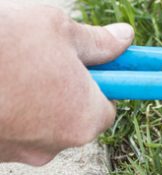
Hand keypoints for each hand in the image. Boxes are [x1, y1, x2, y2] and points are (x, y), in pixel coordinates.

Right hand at [0, 2, 133, 165]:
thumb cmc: (8, 41)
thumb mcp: (61, 31)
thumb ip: (98, 42)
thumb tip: (125, 38)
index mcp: (82, 119)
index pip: (106, 109)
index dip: (101, 84)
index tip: (93, 67)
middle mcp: (50, 147)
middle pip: (68, 119)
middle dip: (61, 91)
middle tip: (43, 58)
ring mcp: (12, 154)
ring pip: (32, 124)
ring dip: (27, 99)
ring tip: (9, 66)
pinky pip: (3, 127)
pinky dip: (1, 108)